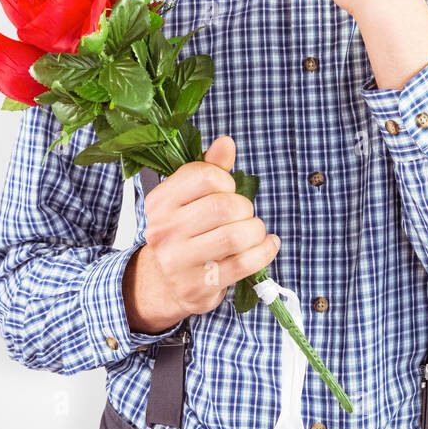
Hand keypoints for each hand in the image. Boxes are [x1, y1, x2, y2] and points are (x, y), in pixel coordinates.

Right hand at [122, 136, 280, 332]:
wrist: (164, 283)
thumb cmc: (184, 233)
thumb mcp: (190, 197)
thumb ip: (210, 168)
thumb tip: (226, 143)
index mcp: (160, 201)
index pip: (205, 176)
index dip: (227, 181)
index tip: (227, 190)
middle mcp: (163, 230)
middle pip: (223, 206)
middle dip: (244, 208)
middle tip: (243, 215)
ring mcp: (177, 261)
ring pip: (234, 236)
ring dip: (255, 230)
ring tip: (254, 232)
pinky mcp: (197, 286)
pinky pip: (243, 264)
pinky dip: (264, 251)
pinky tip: (267, 245)